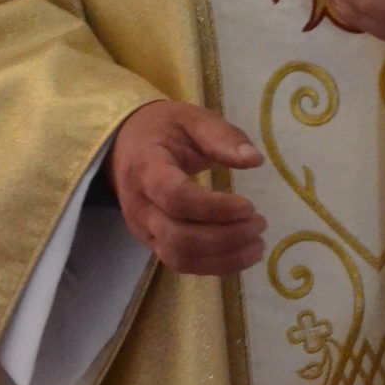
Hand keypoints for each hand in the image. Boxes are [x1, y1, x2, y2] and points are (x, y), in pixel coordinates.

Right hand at [108, 99, 265, 274]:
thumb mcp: (192, 118)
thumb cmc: (163, 130)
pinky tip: (242, 255)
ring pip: (179, 258)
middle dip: (225, 237)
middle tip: (259, 224)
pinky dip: (214, 266)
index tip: (249, 206)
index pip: (176, 197)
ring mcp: (143, 229)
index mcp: (146, 167)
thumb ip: (222, 137)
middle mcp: (139, 205)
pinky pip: (181, 264)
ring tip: (258, 245)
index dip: (215, 208)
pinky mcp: (152, 243)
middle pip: (178, 237)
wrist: (125, 145)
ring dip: (222, 258)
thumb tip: (254, 160)